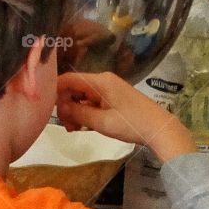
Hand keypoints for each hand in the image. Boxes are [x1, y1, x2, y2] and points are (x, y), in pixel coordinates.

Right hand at [56, 72, 195, 162]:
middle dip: (66, 106)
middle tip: (68, 127)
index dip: (55, 92)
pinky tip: (86, 126)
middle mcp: (103, 80)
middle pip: (74, 88)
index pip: (68, 79)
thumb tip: (60, 107)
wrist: (159, 129)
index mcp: (100, 81)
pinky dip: (86, 112)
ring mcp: (109, 88)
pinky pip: (92, 101)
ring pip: (82, 96)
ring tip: (77, 129)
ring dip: (75, 111)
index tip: (48, 110)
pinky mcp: (113, 97)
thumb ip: (78, 113)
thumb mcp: (101, 122)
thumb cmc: (131, 124)